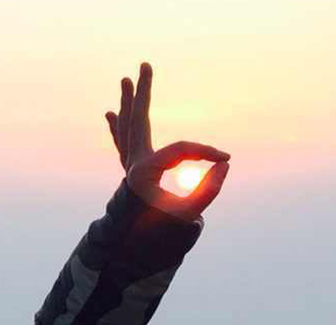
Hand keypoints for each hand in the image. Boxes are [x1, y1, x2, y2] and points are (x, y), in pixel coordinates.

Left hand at [105, 62, 230, 221]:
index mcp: (145, 173)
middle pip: (138, 120)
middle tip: (144, 65)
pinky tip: (111, 113)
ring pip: (128, 127)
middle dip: (142, 92)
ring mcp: (129, 166)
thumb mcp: (190, 213)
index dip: (205, 152)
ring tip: (125, 80)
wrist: (136, 247)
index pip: (180, 150)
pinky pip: (122, 143)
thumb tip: (224, 164)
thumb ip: (209, 190)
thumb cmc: (164, 229)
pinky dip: (118, 127)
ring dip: (128, 103)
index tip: (225, 159)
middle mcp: (133, 164)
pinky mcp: (130, 170)